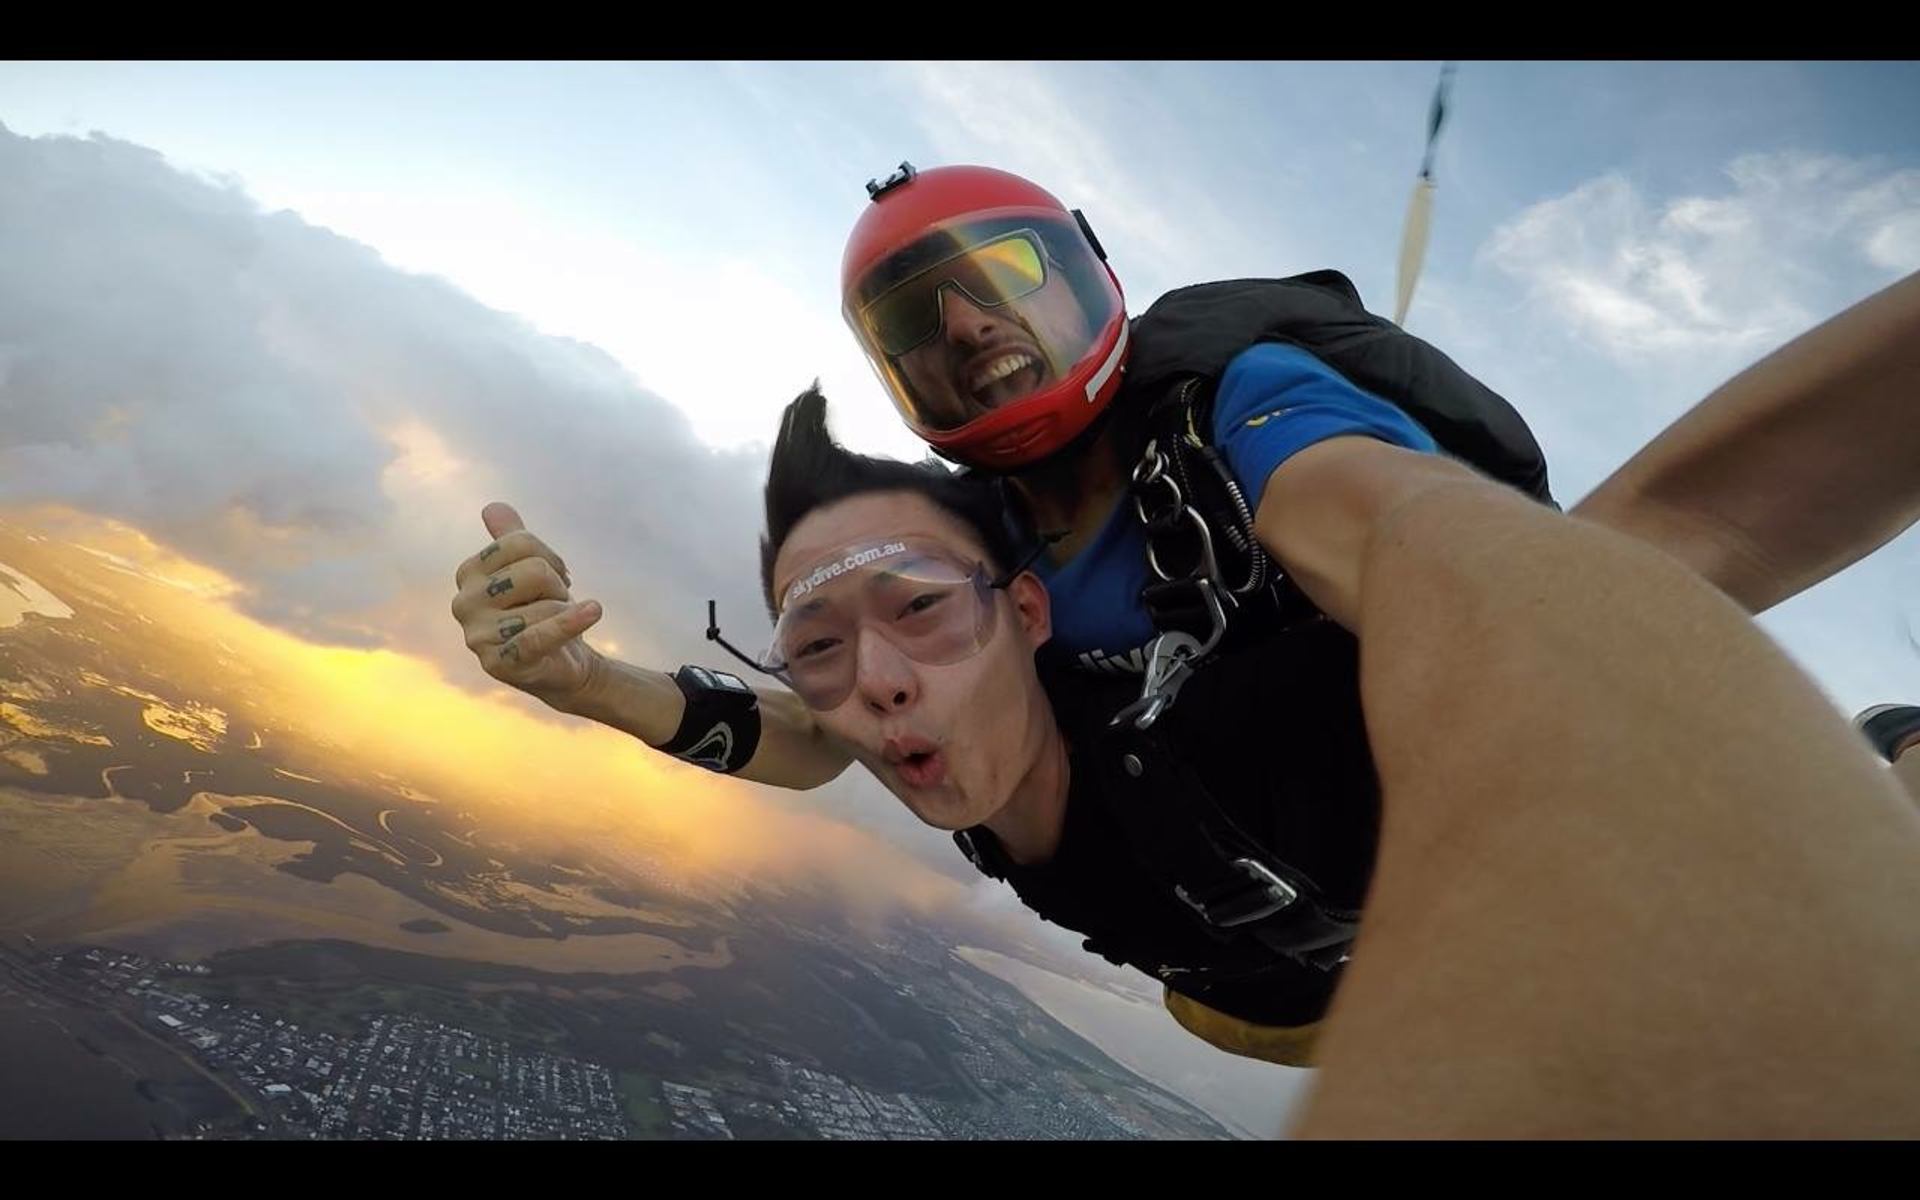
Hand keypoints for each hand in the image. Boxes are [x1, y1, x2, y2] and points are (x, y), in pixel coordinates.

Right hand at [450, 502, 604, 708]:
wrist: (560, 664)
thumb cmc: (542, 611)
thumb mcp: (529, 569)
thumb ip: (511, 538)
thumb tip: (493, 507)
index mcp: (468, 573)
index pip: (519, 542)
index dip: (550, 558)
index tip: (556, 577)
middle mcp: (464, 603)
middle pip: (534, 571)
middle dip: (557, 587)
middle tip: (554, 605)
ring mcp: (478, 636)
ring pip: (545, 605)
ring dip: (564, 614)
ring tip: (555, 627)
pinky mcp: (499, 664)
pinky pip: (540, 636)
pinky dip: (571, 624)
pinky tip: (593, 612)